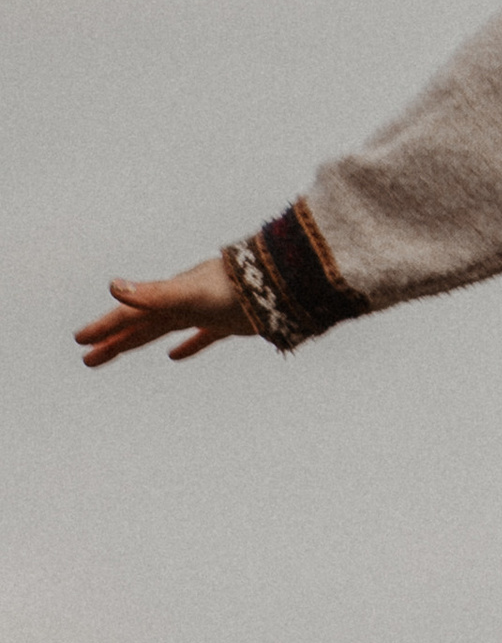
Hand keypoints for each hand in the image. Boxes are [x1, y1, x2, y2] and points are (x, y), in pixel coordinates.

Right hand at [77, 257, 251, 367]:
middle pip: (141, 326)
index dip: (105, 328)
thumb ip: (153, 294)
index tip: (80, 341)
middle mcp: (183, 303)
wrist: (279, 282)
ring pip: (164, 329)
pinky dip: (187, 346)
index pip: (129, 316)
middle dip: (113, 342)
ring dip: (140, 341)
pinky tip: (175, 356)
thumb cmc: (233, 286)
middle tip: (87, 359)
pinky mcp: (227, 322)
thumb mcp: (188, 293)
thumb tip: (113, 285)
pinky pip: (201, 336)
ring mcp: (204, 311)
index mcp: (170, 298)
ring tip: (117, 353)